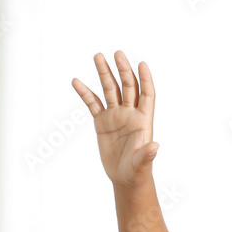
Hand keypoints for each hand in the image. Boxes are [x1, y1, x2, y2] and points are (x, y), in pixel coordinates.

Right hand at [72, 51, 157, 186]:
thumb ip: (148, 154)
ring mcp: (115, 116)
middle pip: (128, 87)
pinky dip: (85, 93)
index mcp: (144, 120)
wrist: (125, 177)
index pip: (147, 95)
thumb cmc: (137, 171)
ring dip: (104, 73)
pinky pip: (93, 103)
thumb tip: (155, 147)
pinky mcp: (102, 122)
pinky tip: (76, 81)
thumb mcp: (143, 163)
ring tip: (98, 56)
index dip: (145, 79)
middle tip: (117, 53)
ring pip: (109, 90)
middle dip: (123, 70)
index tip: (141, 63)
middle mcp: (130, 114)